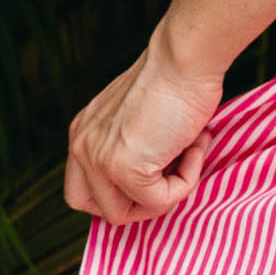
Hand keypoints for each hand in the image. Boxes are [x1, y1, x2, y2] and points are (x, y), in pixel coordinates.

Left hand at [65, 29, 222, 224]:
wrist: (184, 59)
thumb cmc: (174, 82)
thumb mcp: (136, 120)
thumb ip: (130, 149)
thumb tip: (152, 186)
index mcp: (82, 134)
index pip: (83, 190)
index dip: (120, 194)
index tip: (155, 174)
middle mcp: (81, 146)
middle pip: (96, 208)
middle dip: (136, 204)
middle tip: (167, 178)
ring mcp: (99, 159)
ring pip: (122, 215)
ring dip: (162, 196)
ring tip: (186, 158)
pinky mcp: (124, 168)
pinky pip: (158, 202)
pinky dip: (185, 182)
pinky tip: (194, 147)